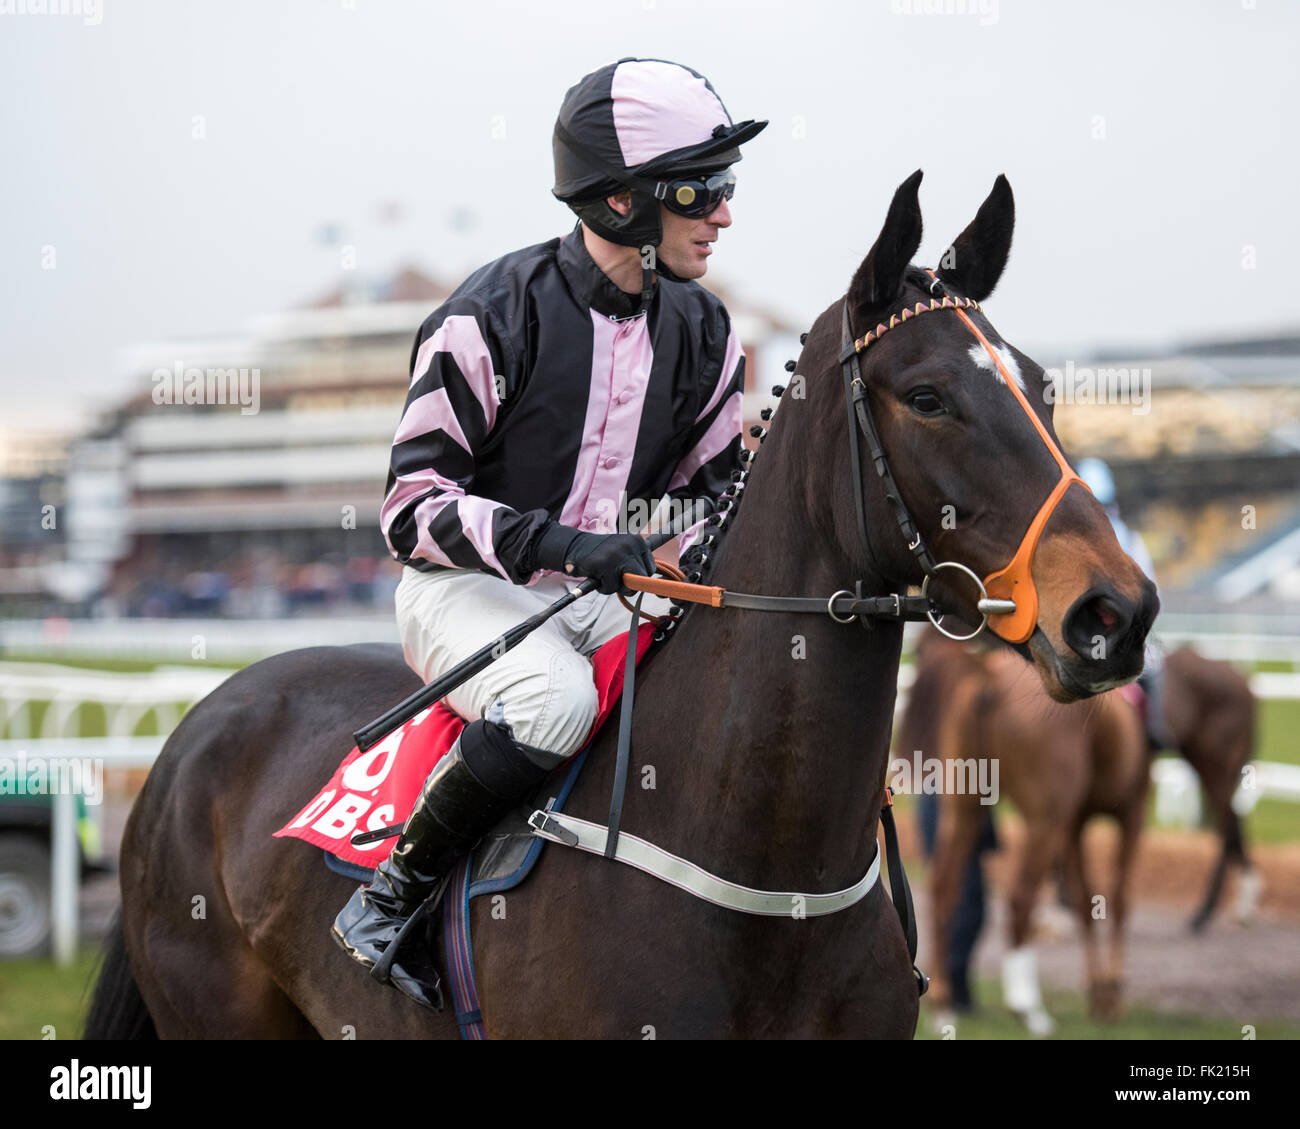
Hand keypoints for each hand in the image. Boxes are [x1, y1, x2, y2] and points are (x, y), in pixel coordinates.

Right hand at [531, 523, 655, 594]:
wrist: (575, 547)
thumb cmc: (602, 554)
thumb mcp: (624, 550)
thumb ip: (638, 562)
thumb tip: (666, 581)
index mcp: (637, 541)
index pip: (651, 568)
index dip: (639, 576)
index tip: (626, 573)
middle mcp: (629, 545)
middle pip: (643, 578)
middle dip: (631, 584)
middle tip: (616, 578)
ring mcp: (616, 554)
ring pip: (628, 585)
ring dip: (616, 586)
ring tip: (605, 575)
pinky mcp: (603, 565)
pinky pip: (611, 587)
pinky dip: (604, 588)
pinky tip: (597, 576)